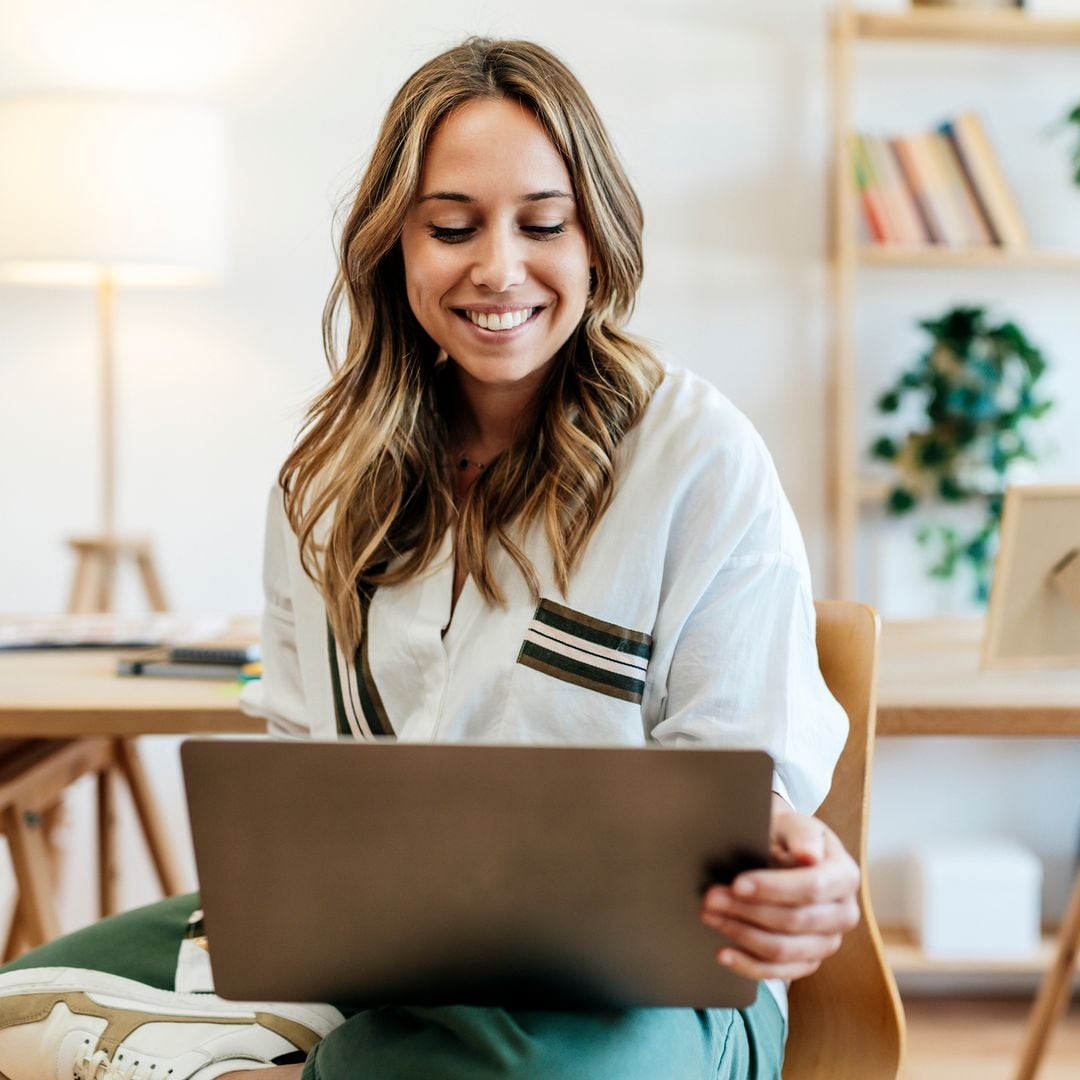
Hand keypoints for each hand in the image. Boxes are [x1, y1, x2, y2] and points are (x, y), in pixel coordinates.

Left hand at [699, 798, 860, 980]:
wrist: (785, 852)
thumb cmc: (787, 836)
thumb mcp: (794, 824)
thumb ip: (802, 834)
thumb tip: (810, 855)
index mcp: (844, 876)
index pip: (811, 887)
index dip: (773, 888)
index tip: (737, 884)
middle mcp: (843, 913)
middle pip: (794, 921)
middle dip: (747, 911)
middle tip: (710, 898)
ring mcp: (828, 941)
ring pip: (784, 950)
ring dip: (741, 935)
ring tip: (709, 916)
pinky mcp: (809, 960)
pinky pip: (780, 973)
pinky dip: (748, 965)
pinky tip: (723, 953)